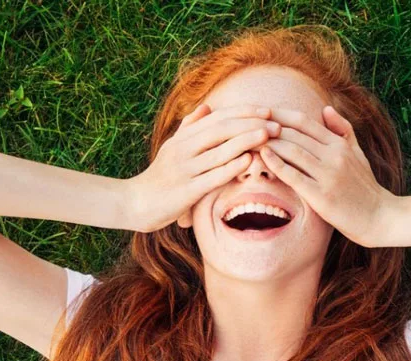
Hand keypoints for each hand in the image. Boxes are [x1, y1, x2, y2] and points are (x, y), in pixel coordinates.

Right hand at [125, 103, 279, 232]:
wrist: (133, 203)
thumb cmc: (159, 176)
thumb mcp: (172, 148)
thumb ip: (190, 128)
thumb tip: (206, 106)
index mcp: (183, 138)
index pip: (218, 118)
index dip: (243, 112)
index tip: (267, 110)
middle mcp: (183, 149)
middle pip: (221, 129)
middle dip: (251, 123)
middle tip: (276, 123)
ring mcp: (184, 169)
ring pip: (219, 150)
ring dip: (246, 140)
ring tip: (269, 134)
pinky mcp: (185, 191)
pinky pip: (212, 176)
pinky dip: (231, 167)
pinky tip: (249, 160)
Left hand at [259, 105, 398, 247]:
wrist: (380, 217)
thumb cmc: (366, 187)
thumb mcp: (359, 154)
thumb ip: (343, 130)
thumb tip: (326, 108)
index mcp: (340, 144)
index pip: (304, 122)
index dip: (280, 115)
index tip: (261, 113)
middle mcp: (334, 155)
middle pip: (294, 133)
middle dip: (268, 127)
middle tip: (246, 124)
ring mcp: (328, 175)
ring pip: (292, 150)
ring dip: (268, 143)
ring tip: (249, 139)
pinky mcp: (322, 195)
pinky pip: (294, 175)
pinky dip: (276, 164)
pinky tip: (262, 157)